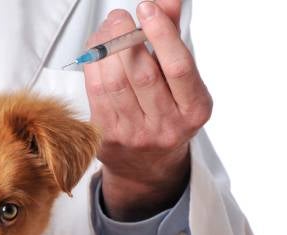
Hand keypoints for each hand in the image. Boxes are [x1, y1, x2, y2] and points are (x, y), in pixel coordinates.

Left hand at [84, 1, 212, 221]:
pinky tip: (96, 51)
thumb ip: (173, 38)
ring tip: (107, 29)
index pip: (179, 68)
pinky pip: (96, 93)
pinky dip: (93, 65)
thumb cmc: (168, 112)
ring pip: (113, 82)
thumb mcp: (181, 81)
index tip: (147, 9)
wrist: (148, 166)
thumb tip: (168, 0)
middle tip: (119, 17)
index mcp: (194, 109)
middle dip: (125, 37)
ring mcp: (135, 135)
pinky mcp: (107, 138)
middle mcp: (166, 126)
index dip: (162, 34)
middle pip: (142, 74)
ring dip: (105, 48)